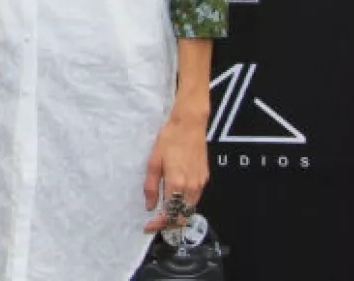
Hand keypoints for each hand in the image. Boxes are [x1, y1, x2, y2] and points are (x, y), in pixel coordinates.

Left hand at [143, 114, 208, 232]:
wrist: (189, 125)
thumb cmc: (169, 139)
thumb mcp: (154, 161)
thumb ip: (151, 186)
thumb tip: (150, 205)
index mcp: (177, 183)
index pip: (169, 214)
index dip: (159, 224)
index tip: (149, 226)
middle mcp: (191, 187)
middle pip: (182, 216)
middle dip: (169, 222)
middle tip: (156, 221)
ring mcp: (200, 184)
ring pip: (190, 209)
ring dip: (177, 213)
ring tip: (163, 210)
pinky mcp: (204, 178)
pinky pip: (195, 198)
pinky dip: (185, 203)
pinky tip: (175, 197)